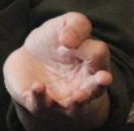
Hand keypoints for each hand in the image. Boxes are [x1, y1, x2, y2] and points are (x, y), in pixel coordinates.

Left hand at [3, 12, 111, 128]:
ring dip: (77, 103)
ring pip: (75, 109)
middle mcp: (83, 87)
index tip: (65, 42)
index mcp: (93, 66)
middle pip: (96, 90)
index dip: (83, 47)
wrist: (28, 57)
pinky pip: (41, 106)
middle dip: (99, 85)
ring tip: (77, 97)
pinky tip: (38, 87)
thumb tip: (69, 41)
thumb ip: (76, 25)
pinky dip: (40, 98)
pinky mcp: (39, 103)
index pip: (98, 57)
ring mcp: (62, 99)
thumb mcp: (66, 25)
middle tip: (104, 79)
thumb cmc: (54, 42)